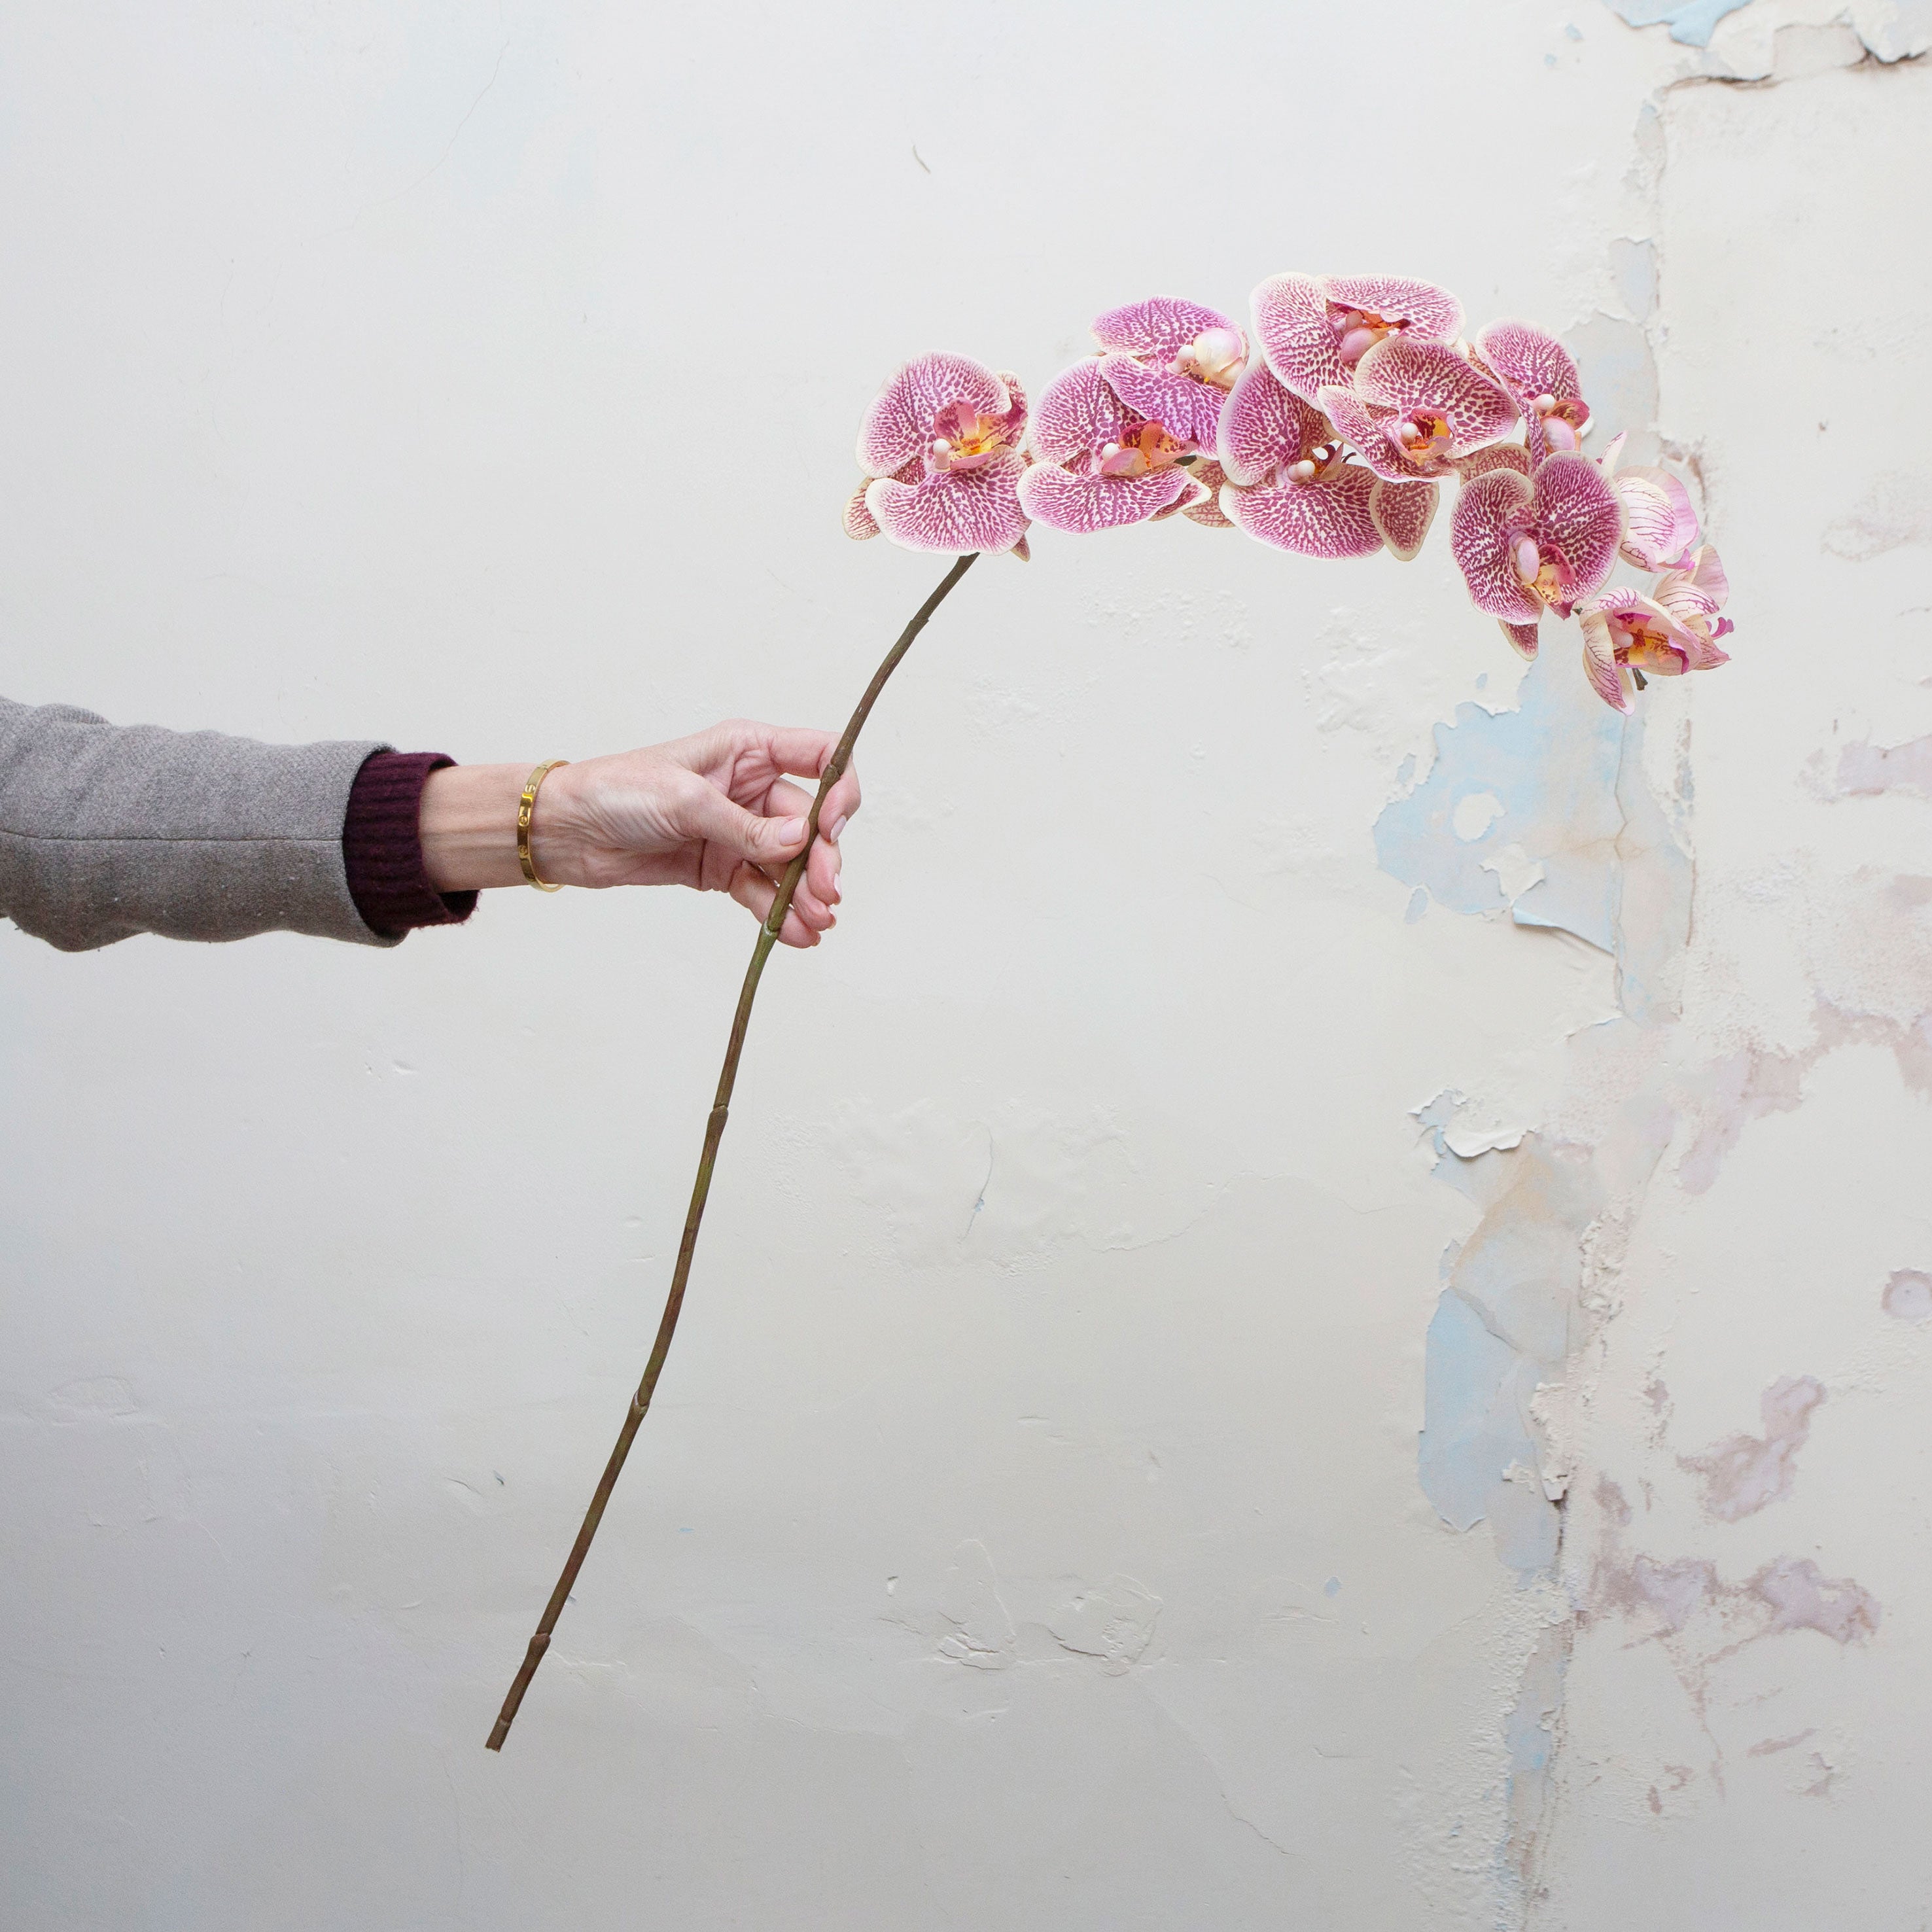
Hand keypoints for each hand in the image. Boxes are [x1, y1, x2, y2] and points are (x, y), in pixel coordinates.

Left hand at [419, 721, 859, 948]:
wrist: (568, 831)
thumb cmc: (618, 791)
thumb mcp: (685, 800)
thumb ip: (747, 826)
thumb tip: (802, 841)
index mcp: (749, 750)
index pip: (822, 756)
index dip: (840, 789)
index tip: (833, 826)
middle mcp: (752, 788)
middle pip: (811, 822)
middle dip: (821, 859)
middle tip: (825, 894)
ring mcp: (740, 832)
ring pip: (790, 864)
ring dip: (806, 895)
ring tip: (816, 924)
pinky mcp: (722, 869)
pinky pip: (763, 892)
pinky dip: (781, 913)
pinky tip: (797, 935)